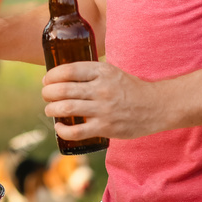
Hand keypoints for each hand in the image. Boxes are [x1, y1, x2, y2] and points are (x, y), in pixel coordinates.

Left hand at [41, 61, 171, 140]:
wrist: (156, 106)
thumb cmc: (130, 89)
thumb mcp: (112, 72)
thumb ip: (91, 73)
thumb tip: (63, 75)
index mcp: (103, 71)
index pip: (69, 70)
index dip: (52, 75)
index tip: (46, 80)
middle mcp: (102, 89)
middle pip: (63, 89)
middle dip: (47, 93)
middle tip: (45, 95)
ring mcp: (103, 109)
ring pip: (66, 109)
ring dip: (51, 109)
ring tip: (49, 109)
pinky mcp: (105, 128)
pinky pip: (76, 131)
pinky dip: (62, 130)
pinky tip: (59, 127)